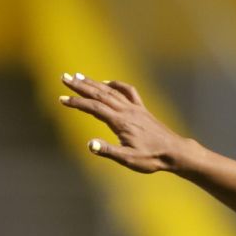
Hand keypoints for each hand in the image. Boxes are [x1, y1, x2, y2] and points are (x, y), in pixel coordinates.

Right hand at [58, 73, 188, 174]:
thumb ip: (108, 151)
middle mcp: (126, 110)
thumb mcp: (128, 159)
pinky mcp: (141, 109)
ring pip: (110, 90)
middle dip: (80, 85)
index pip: (94, 107)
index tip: (62, 99)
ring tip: (78, 76)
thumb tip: (89, 144)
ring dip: (93, 82)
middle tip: (64, 77)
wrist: (174, 151)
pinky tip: (107, 82)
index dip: (77, 102)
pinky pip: (127, 91)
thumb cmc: (151, 158)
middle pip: (99, 93)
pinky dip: (115, 84)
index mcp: (120, 122)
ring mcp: (134, 108)